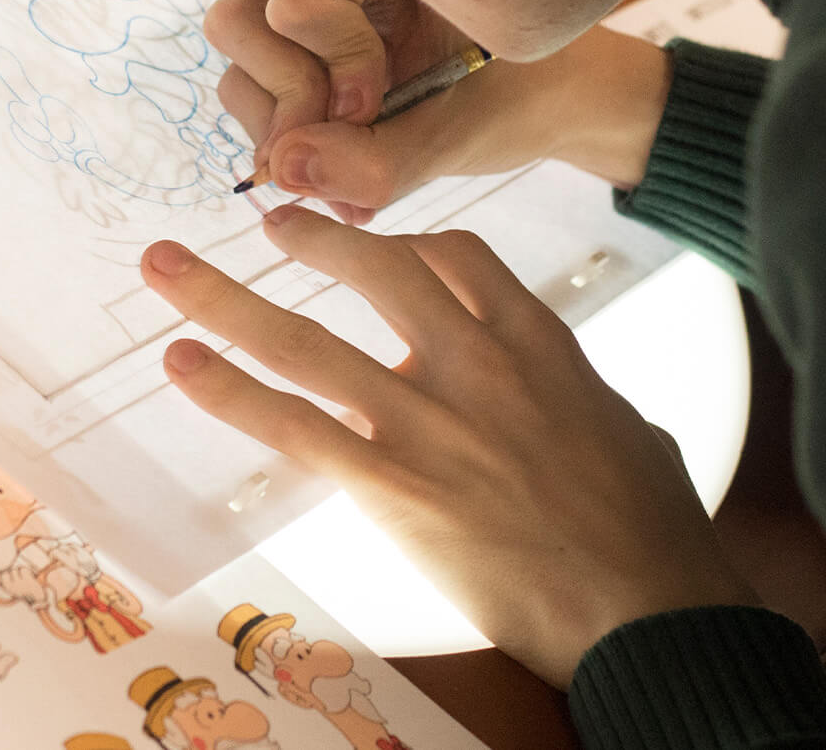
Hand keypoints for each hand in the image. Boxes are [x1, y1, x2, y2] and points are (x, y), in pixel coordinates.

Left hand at [142, 208, 758, 687]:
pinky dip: (230, 392)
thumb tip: (573, 404)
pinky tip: (184, 365)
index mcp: (539, 341)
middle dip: (312, 237)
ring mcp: (429, 419)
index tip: (371, 239)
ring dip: (226, 299)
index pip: (457, 256)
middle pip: (375, 270)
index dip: (404, 242)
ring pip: (306, 341)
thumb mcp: (627, 431)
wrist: (646, 604)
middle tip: (270, 220)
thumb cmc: (653, 532)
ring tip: (171, 268)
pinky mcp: (393, 484)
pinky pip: (293, 425)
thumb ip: (577, 398)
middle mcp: (476, 361)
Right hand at [205, 0, 674, 217]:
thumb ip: (381, 162)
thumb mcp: (469, 132)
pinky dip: (290, 132)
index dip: (332, 72)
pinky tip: (347, 158)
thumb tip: (282, 172)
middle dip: (287, 98)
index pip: (298, 5)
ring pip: (238, 58)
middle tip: (350, 141)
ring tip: (354, 164)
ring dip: (284, 124)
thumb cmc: (526, 91)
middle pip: (239, 21)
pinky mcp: (296, 31)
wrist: (553, 86)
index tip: (382, 108)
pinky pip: (252, 80)